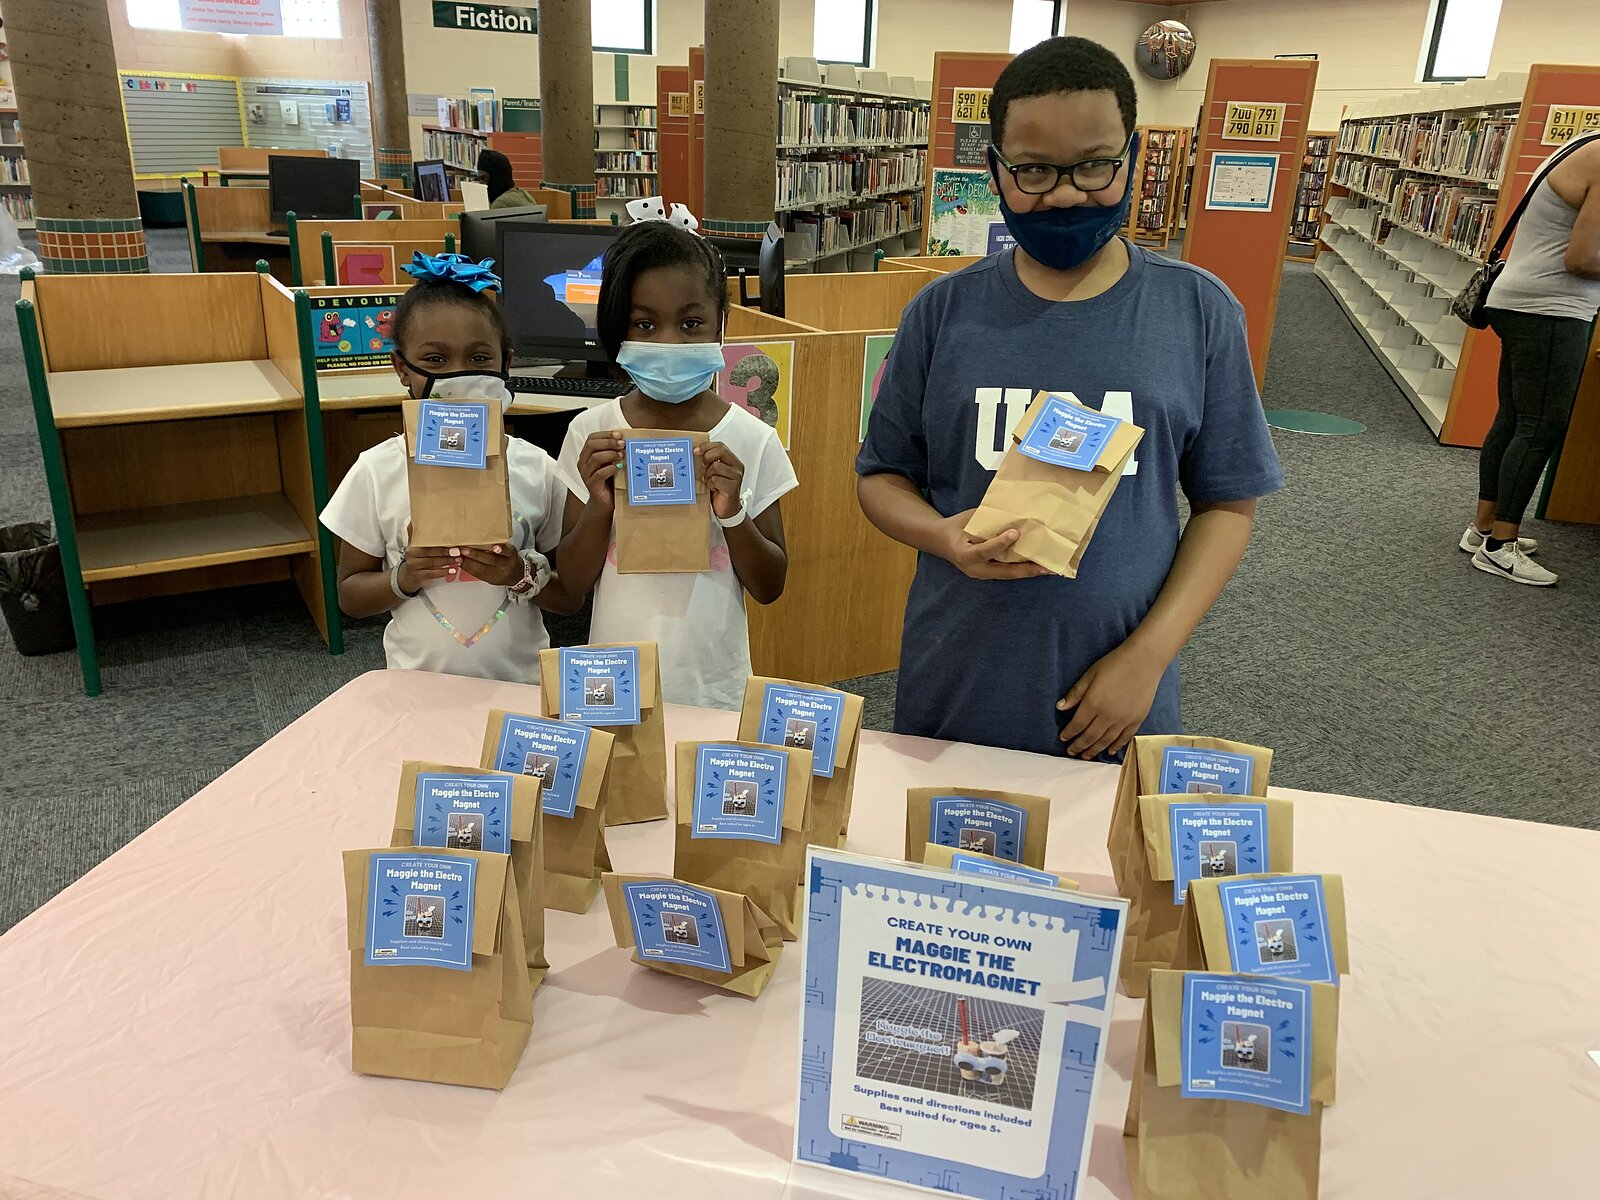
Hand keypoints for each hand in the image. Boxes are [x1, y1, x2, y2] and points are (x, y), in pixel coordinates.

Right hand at [398, 537, 459, 592]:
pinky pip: (432, 574)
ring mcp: (414, 566)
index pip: (427, 542)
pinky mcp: (418, 576)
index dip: (441, 543)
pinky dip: (443, 572)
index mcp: (413, 545)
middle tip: (459, 551)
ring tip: (459, 560)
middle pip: (430, 552)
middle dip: (446, 552)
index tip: (454, 541)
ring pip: (432, 562)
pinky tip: (452, 570)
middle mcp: (411, 555)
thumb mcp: (418, 548)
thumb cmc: (418, 558)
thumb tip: (424, 521)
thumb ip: (422, 536)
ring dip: (447, 561)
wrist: (409, 575)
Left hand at [456, 543, 523, 587]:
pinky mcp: (489, 580)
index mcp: (510, 555)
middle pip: (491, 560)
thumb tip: (479, 535)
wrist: (515, 575)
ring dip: (468, 562)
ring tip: (457, 555)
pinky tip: (460, 562)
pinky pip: (476, 574)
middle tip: (464, 549)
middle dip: (476, 555)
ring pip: (481, 569)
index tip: (495, 547)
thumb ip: (498, 545)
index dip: (501, 549)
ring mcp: (496, 574)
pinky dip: (467, 567)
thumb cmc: (508, 557)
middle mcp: (504, 565)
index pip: (507, 551)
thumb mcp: (508, 550)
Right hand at [578, 431, 623, 509]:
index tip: (619, 434)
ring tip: (622, 455)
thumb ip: (612, 453)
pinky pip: (599, 474)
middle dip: (608, 442)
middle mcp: (583, 463)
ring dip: (610, 454)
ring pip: (595, 458)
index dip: (605, 434)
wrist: (604, 503)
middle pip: (592, 445)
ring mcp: (586, 474)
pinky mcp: (591, 485)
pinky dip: (611, 469)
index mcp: (586, 455)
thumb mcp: (610, 463)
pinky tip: (619, 468)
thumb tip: (625, 441)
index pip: (592, 438)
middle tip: (622, 444)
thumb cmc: (608, 482)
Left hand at [698, 441, 745, 520]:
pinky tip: (713, 488)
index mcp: (733, 461)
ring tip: (709, 481)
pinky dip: (710, 484)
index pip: (720, 446)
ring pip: (716, 466)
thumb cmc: (719, 490)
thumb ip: (710, 461)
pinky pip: (715, 479)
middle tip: (703, 467)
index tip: (695, 451)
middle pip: (720, 451)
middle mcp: (737, 467)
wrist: (727, 509)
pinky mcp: (733, 487)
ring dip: (708, 474)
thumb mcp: (714, 472)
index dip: (706, 446)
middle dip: (707, 458)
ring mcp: (736, 476)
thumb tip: (695, 452)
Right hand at [940, 509, 1050, 580]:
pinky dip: (1023, 569)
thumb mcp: (968, 518)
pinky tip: (1038, 566)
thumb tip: (1014, 514)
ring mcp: (982, 574)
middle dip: (1027, 569)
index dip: (1000, 543)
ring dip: (1029, 572)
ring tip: (1049, 569)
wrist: (940, 541)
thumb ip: (988, 520)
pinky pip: (1007, 572)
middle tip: (1047, 567)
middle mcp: (974, 569)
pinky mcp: (988, 574)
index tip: (1016, 533)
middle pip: (1004, 572)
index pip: (985, 551)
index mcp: (965, 554)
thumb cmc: (956, 526)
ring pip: (1009, 575)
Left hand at [1057, 641, 1167, 759]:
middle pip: (1090, 736)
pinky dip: (1116, 746)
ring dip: (1094, 750)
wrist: (1144, 661)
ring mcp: (1123, 720)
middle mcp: (1107, 716)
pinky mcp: (1137, 720)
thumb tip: (1060, 707)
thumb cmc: (1114, 664)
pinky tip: (1109, 751)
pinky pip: (1124, 738)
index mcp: (1093, 704)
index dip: (1069, 733)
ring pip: (1106, 741)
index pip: (1077, 725)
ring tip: (1086, 756)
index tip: (1063, 738)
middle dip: (1079, 746)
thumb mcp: (1090, 675)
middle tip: (1071, 753)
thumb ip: (1075, 694)